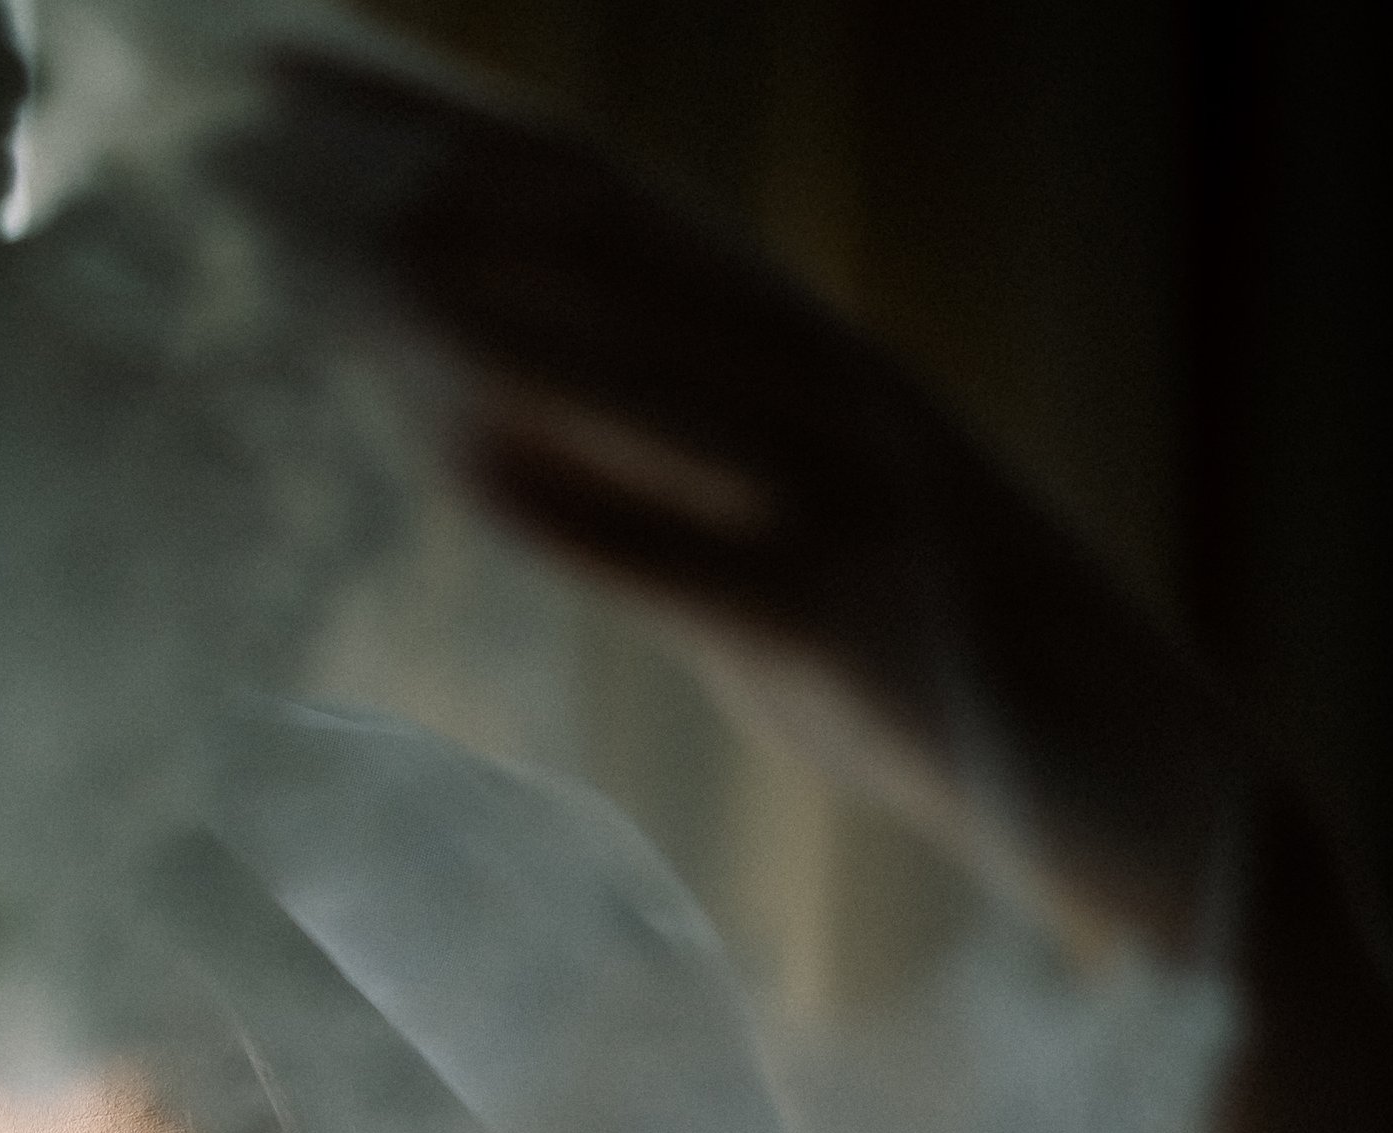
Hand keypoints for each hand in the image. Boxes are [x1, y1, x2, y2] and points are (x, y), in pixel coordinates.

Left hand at [258, 56, 1263, 962]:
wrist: (1158, 800)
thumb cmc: (957, 694)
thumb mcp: (782, 568)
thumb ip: (656, 495)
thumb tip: (498, 453)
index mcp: (803, 358)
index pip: (595, 202)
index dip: (439, 124)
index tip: (285, 72)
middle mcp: (824, 388)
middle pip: (592, 244)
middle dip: (410, 171)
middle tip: (234, 119)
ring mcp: (852, 498)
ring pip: (638, 367)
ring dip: (471, 306)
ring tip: (308, 257)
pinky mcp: (864, 628)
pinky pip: (709, 562)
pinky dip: (589, 514)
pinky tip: (467, 467)